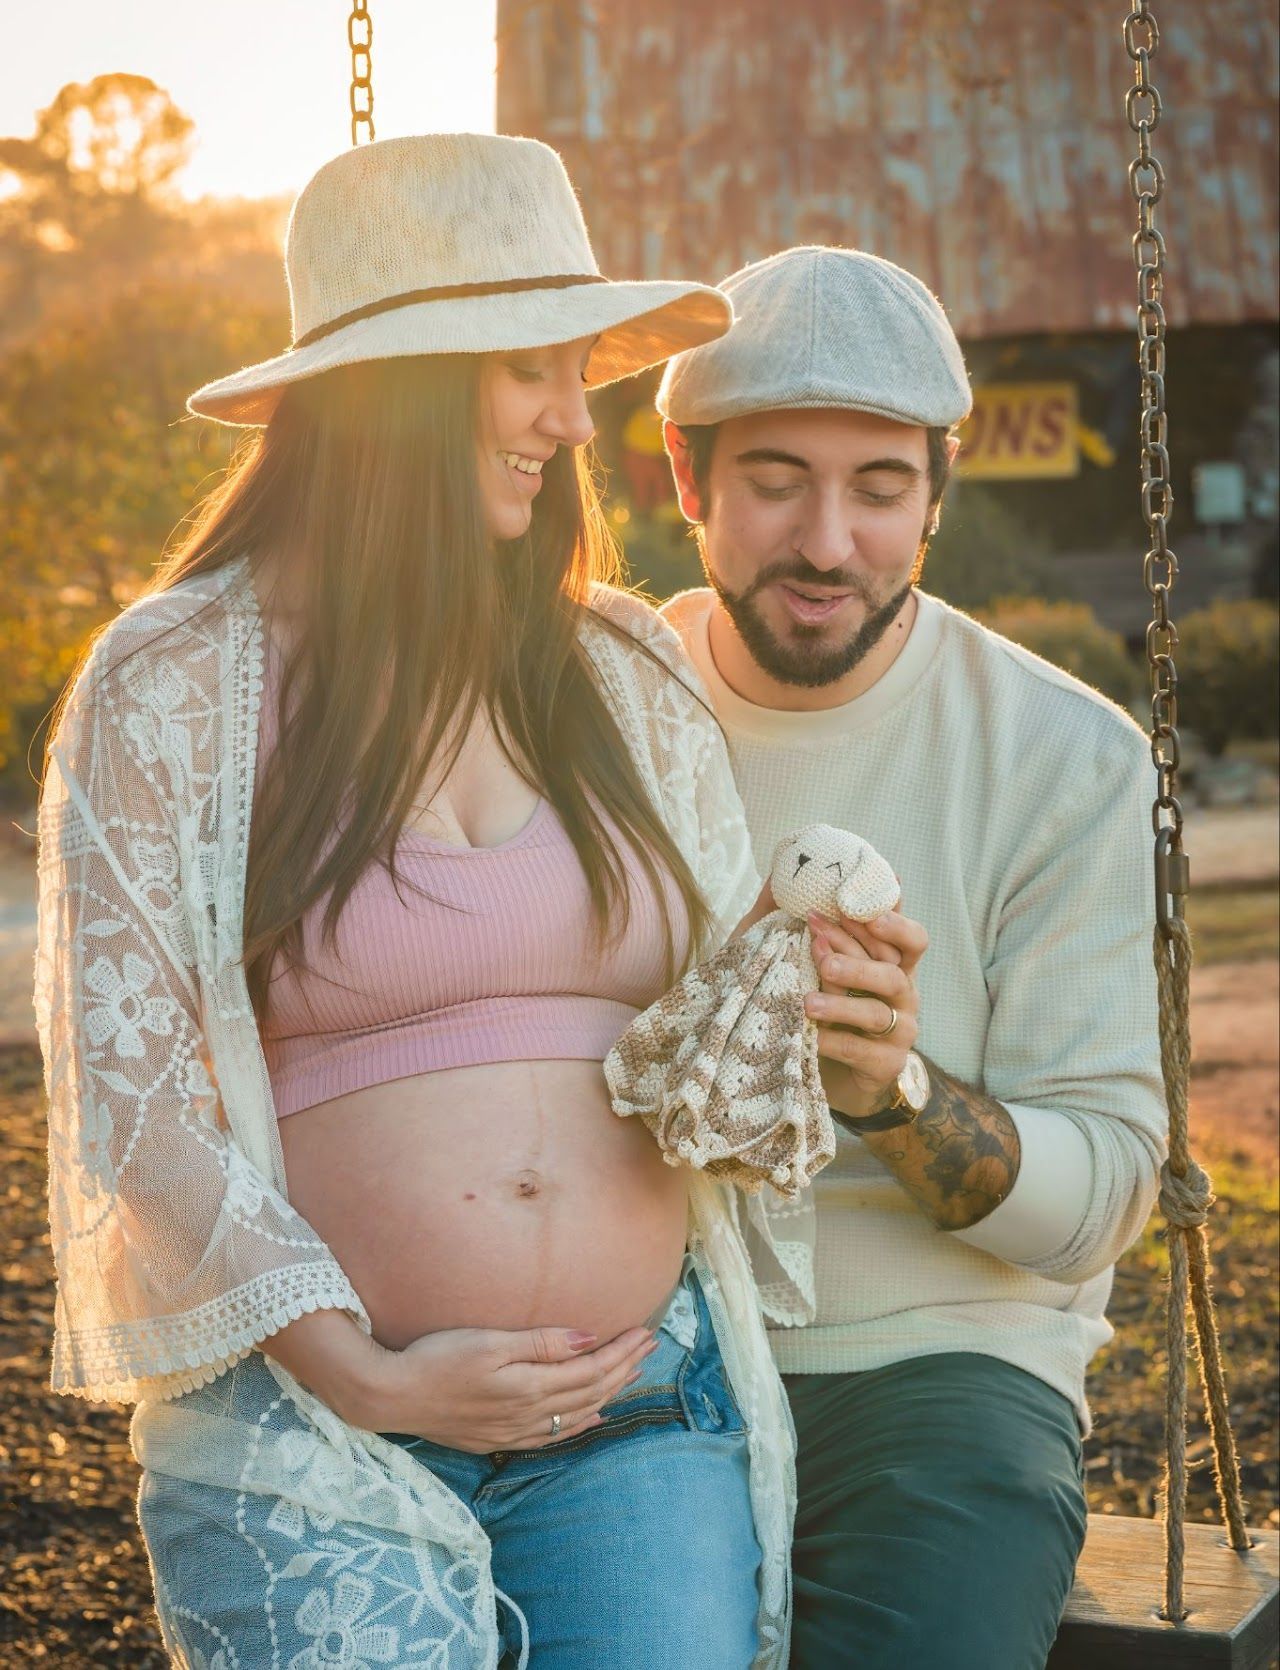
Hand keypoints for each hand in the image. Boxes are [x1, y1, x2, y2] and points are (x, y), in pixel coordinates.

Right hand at [367, 1322, 659, 1453]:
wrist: (392, 1396)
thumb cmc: (437, 1358)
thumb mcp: (490, 1341)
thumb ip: (542, 1343)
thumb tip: (590, 1340)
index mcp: (529, 1386)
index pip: (590, 1370)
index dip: (621, 1351)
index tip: (645, 1332)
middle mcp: (528, 1414)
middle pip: (590, 1392)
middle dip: (623, 1368)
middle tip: (650, 1346)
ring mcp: (514, 1431)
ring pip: (576, 1414)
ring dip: (608, 1393)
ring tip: (632, 1374)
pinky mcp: (499, 1438)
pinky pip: (554, 1435)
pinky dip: (580, 1423)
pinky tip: (593, 1416)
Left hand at [804, 906, 928, 1119]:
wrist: (837, 1073)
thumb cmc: (830, 1009)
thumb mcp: (829, 972)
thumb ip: (829, 937)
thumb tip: (808, 896)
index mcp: (897, 967)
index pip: (912, 941)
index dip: (895, 925)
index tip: (862, 913)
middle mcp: (905, 997)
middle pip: (892, 973)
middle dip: (856, 960)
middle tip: (820, 951)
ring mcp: (901, 1032)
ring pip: (876, 1013)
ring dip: (840, 1004)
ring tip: (807, 1003)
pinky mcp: (886, 1064)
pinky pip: (858, 1050)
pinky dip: (831, 1040)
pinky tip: (808, 1034)